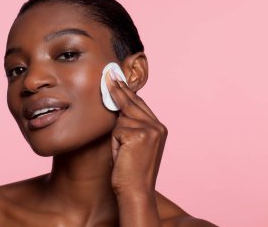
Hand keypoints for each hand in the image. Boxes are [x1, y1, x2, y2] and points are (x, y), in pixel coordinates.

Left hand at [106, 69, 167, 196]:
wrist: (136, 191)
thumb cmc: (132, 171)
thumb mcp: (135, 145)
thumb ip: (132, 126)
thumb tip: (118, 109)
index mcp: (159, 128)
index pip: (140, 105)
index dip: (127, 92)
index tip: (117, 80)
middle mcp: (158, 126)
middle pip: (132, 103)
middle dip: (118, 90)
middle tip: (108, 74)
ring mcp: (150, 129)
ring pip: (121, 118)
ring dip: (117, 135)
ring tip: (124, 154)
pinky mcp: (138, 134)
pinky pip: (116, 130)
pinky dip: (115, 143)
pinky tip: (122, 156)